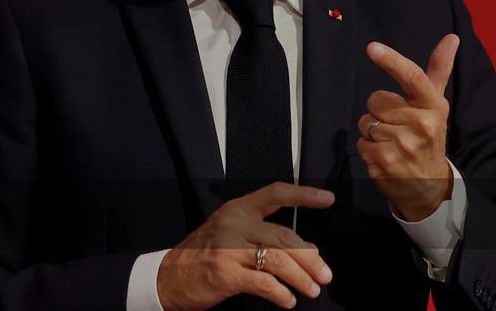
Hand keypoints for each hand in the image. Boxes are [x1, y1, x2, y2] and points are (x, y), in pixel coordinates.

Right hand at [156, 182, 334, 310]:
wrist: (169, 276)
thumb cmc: (203, 255)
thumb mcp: (229, 233)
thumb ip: (264, 236)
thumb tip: (307, 250)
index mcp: (237, 210)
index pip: (275, 194)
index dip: (303, 196)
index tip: (326, 199)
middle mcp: (233, 224)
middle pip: (284, 237)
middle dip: (311, 259)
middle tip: (325, 274)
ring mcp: (228, 248)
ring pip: (279, 261)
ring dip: (301, 278)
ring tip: (312, 289)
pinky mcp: (226, 273)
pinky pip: (264, 284)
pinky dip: (282, 294)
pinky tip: (287, 300)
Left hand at [357, 34, 457, 220]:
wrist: (428, 184)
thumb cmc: (428, 135)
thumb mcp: (435, 104)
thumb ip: (438, 70)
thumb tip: (451, 37)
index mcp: (433, 106)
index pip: (412, 77)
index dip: (391, 60)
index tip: (372, 47)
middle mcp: (421, 124)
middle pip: (374, 100)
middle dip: (378, 111)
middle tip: (397, 125)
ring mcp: (403, 146)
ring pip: (363, 122)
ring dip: (371, 131)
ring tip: (392, 142)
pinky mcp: (384, 163)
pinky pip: (359, 143)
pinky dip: (366, 149)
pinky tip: (384, 156)